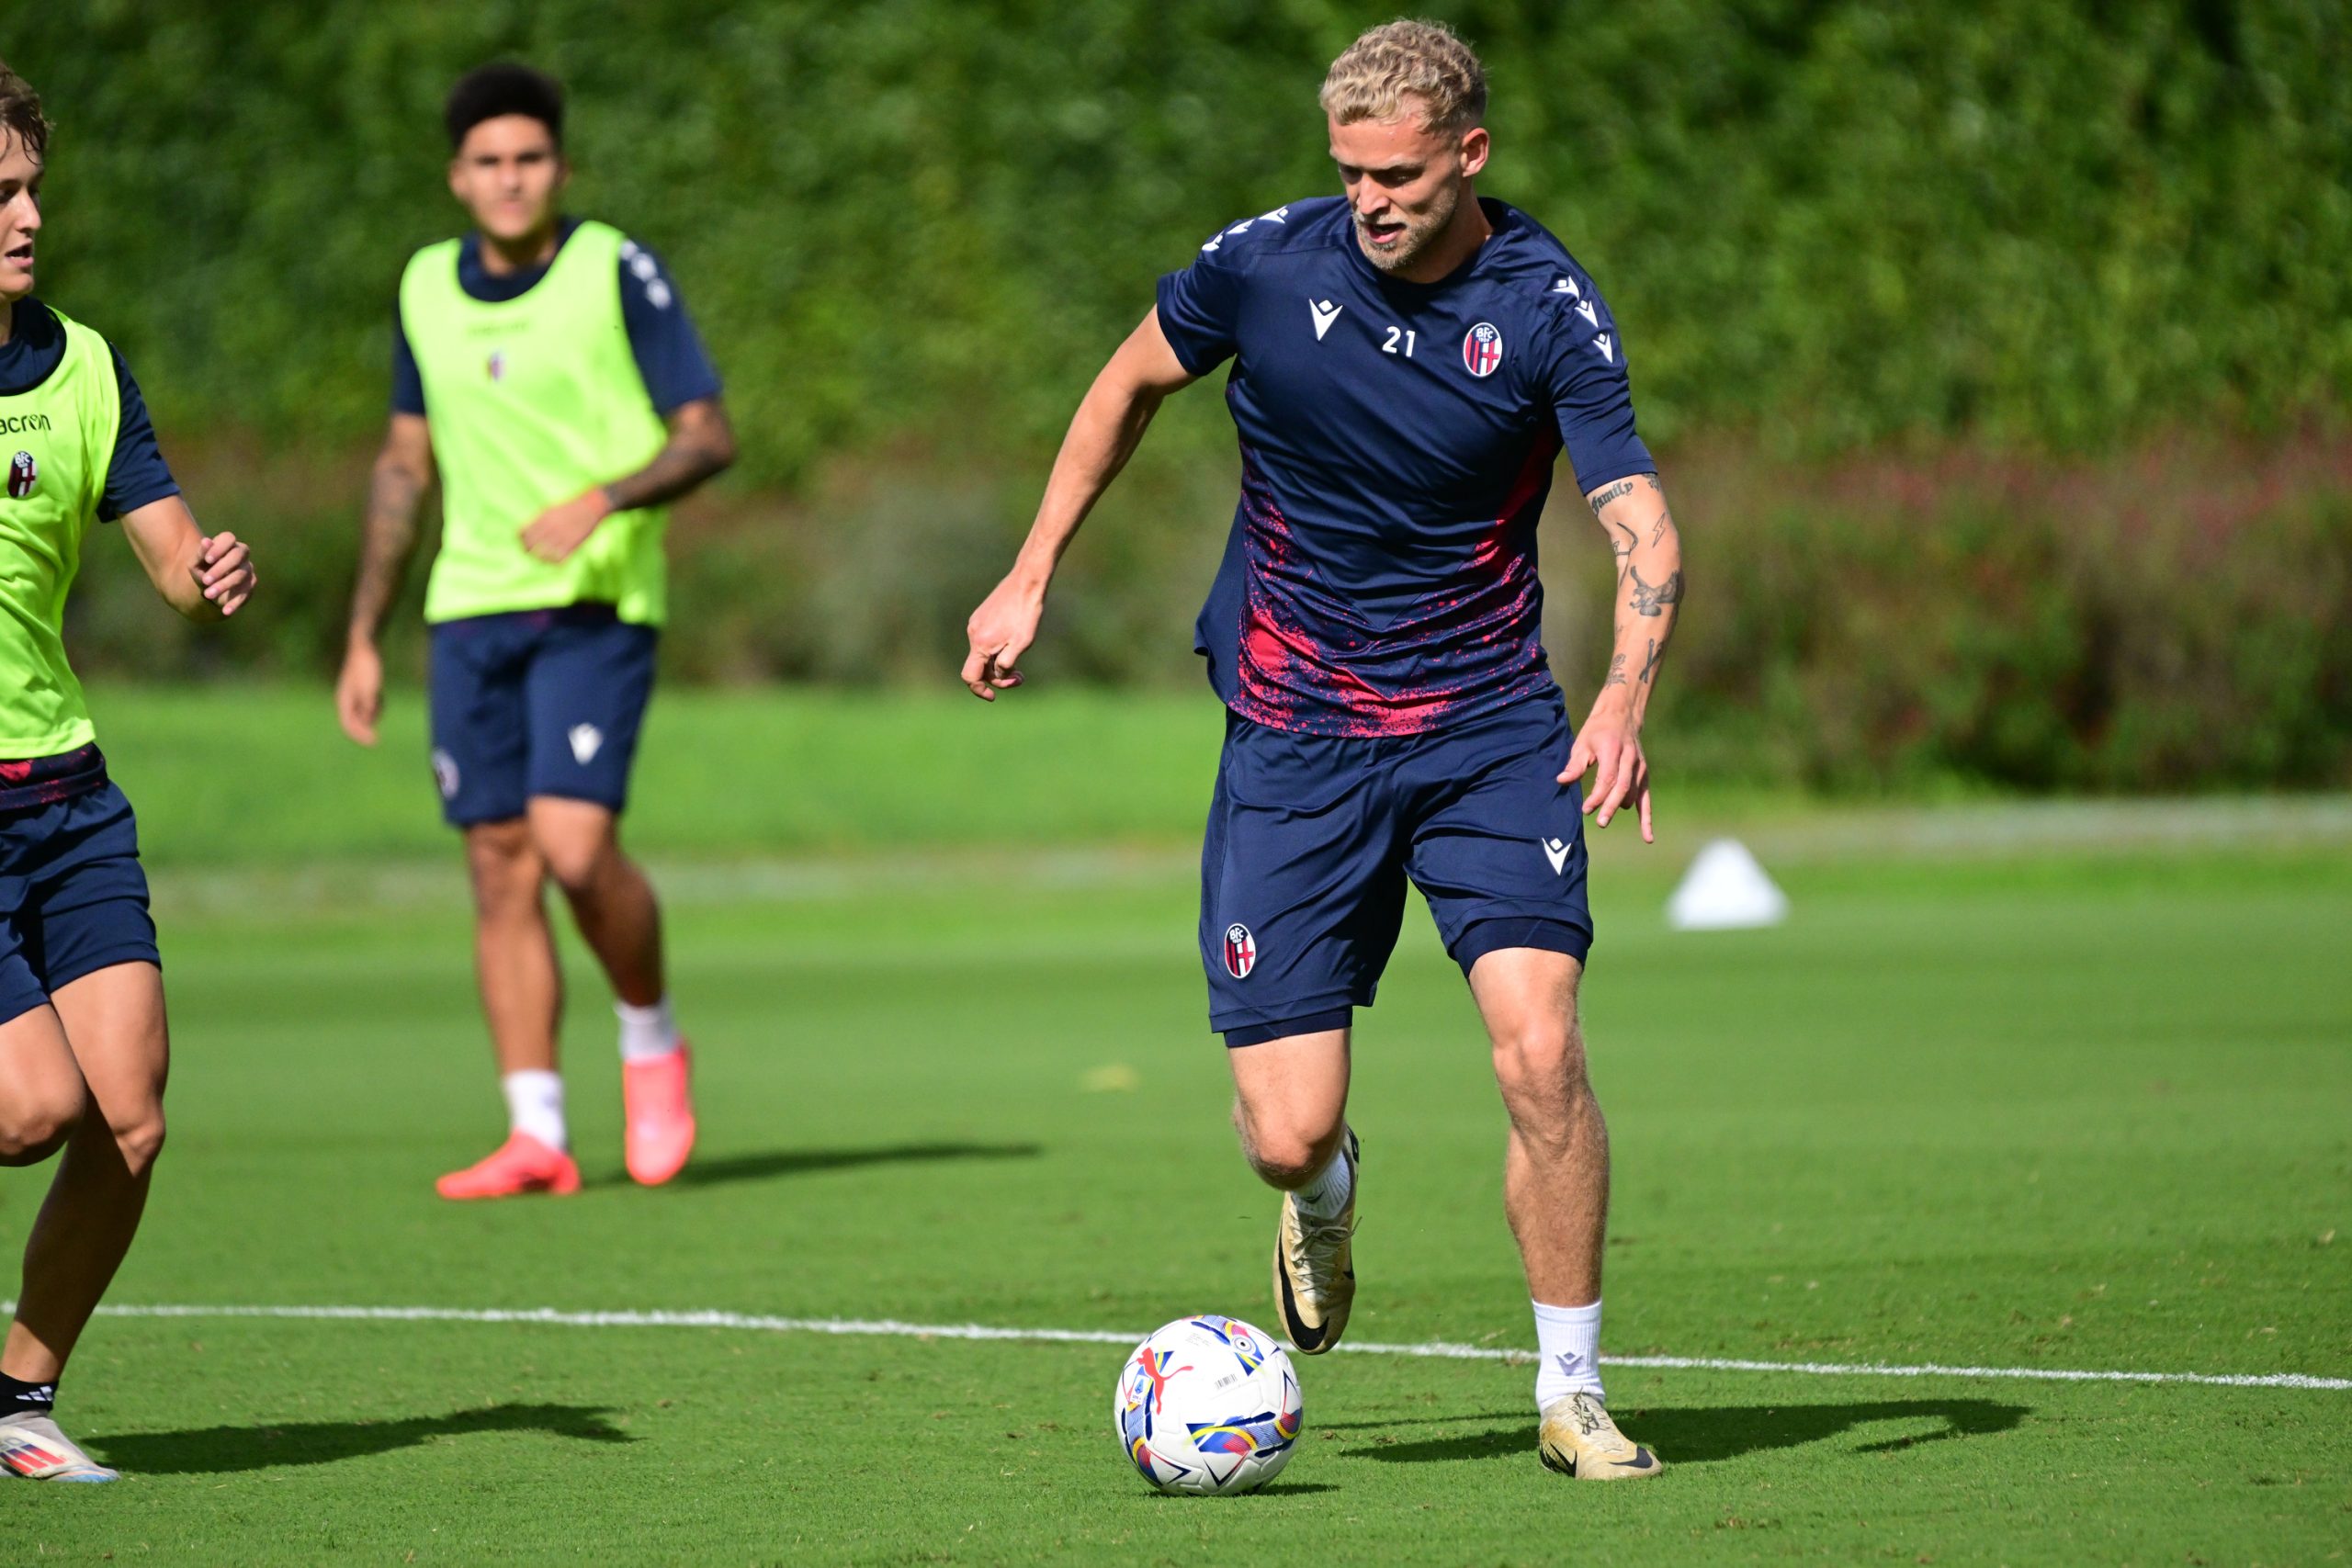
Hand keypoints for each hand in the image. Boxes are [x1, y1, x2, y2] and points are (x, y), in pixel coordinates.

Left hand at [190, 531, 255, 616]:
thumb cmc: (202, 570)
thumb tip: (206, 541)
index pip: (228, 538)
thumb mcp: (196, 563)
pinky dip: (234, 603)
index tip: (208, 559)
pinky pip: (246, 593)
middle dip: (221, 569)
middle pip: (237, 556)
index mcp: (227, 544)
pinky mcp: (250, 586)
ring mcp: (248, 570)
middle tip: (205, 581)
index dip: (220, 548)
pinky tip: (225, 610)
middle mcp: (241, 554)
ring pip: (240, 575)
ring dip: (223, 585)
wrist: (208, 589)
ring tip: (207, 595)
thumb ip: (201, 553)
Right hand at [336, 638, 383, 746]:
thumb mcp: (369, 688)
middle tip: (376, 740)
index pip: (348, 724)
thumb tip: (369, 721)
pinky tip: (381, 699)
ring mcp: (354, 694)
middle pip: (354, 722)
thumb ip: (368, 706)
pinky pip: (368, 705)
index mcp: (344, 700)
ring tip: (380, 705)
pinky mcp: (362, 690)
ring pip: (362, 714)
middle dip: (364, 731)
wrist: (366, 647)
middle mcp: (347, 699)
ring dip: (372, 716)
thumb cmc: (365, 667)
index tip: (373, 742)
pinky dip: (375, 707)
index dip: (359, 735)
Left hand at [520, 488, 612, 563]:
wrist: (591, 507)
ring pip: (542, 555)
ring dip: (540, 559)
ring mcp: (561, 537)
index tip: (524, 544)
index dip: (521, 541)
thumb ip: (538, 522)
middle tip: (530, 553)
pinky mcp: (573, 545)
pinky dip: (554, 562)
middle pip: (530, 545)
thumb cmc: (570, 509)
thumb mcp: (551, 510)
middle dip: (528, 551)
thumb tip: (524, 533)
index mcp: (543, 518)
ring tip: (542, 559)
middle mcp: (551, 528)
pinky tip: (554, 560)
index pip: (523, 534)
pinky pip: (558, 560)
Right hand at [960, 573, 1046, 699]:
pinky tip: (1014, 642)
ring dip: (999, 662)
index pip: (970, 676)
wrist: (1027, 581)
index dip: (980, 690)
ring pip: (983, 653)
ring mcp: (976, 623)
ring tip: (1020, 659)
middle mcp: (973, 633)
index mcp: (981, 643)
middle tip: (1021, 676)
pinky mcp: (981, 616)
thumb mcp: (1021, 644)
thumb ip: (1005, 664)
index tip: (994, 697)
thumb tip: (997, 674)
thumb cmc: (1027, 613)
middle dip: (997, 676)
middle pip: (979, 666)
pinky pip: (985, 640)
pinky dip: (997, 649)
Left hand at [1560, 693, 1653, 842]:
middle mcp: (1630, 760)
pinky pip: (1646, 800)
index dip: (1598, 796)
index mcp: (1614, 750)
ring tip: (1603, 817)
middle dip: (1611, 806)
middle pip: (1623, 788)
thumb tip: (1562, 781)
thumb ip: (1575, 764)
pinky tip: (1647, 838)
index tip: (1586, 809)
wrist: (1621, 717)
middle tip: (1600, 822)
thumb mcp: (1582, 743)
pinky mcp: (1644, 776)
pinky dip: (1646, 819)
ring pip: (1633, 794)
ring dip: (1619, 806)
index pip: (1608, 778)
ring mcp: (1640, 769)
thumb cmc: (1597, 731)